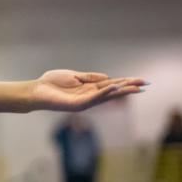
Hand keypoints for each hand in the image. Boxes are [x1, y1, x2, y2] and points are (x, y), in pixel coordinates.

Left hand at [30, 70, 145, 111]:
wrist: (35, 90)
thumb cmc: (51, 83)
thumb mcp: (74, 76)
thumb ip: (90, 77)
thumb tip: (107, 77)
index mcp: (89, 88)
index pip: (111, 85)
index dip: (125, 82)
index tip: (140, 81)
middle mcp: (89, 96)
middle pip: (113, 91)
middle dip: (129, 88)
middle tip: (146, 84)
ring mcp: (84, 102)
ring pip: (107, 96)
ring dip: (121, 91)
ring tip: (135, 86)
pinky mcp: (77, 105)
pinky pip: (94, 98)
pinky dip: (105, 92)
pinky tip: (115, 87)